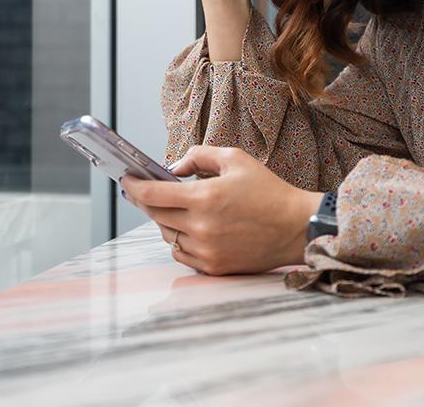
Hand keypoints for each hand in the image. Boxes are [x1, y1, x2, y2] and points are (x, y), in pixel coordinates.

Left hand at [121, 145, 322, 274]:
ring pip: (167, 236)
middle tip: (145, 192)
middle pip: (155, 216)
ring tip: (178, 209)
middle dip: (147, 202)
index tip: (126, 181)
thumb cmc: (268, 191)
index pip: (152, 195)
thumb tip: (173, 167)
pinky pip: (182, 254)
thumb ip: (198, 156)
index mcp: (205, 198)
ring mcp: (207, 251)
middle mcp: (202, 227)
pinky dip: (181, 241)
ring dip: (166, 222)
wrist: (296, 227)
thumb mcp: (234, 159)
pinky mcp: (214, 267)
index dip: (134, 187)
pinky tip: (192, 229)